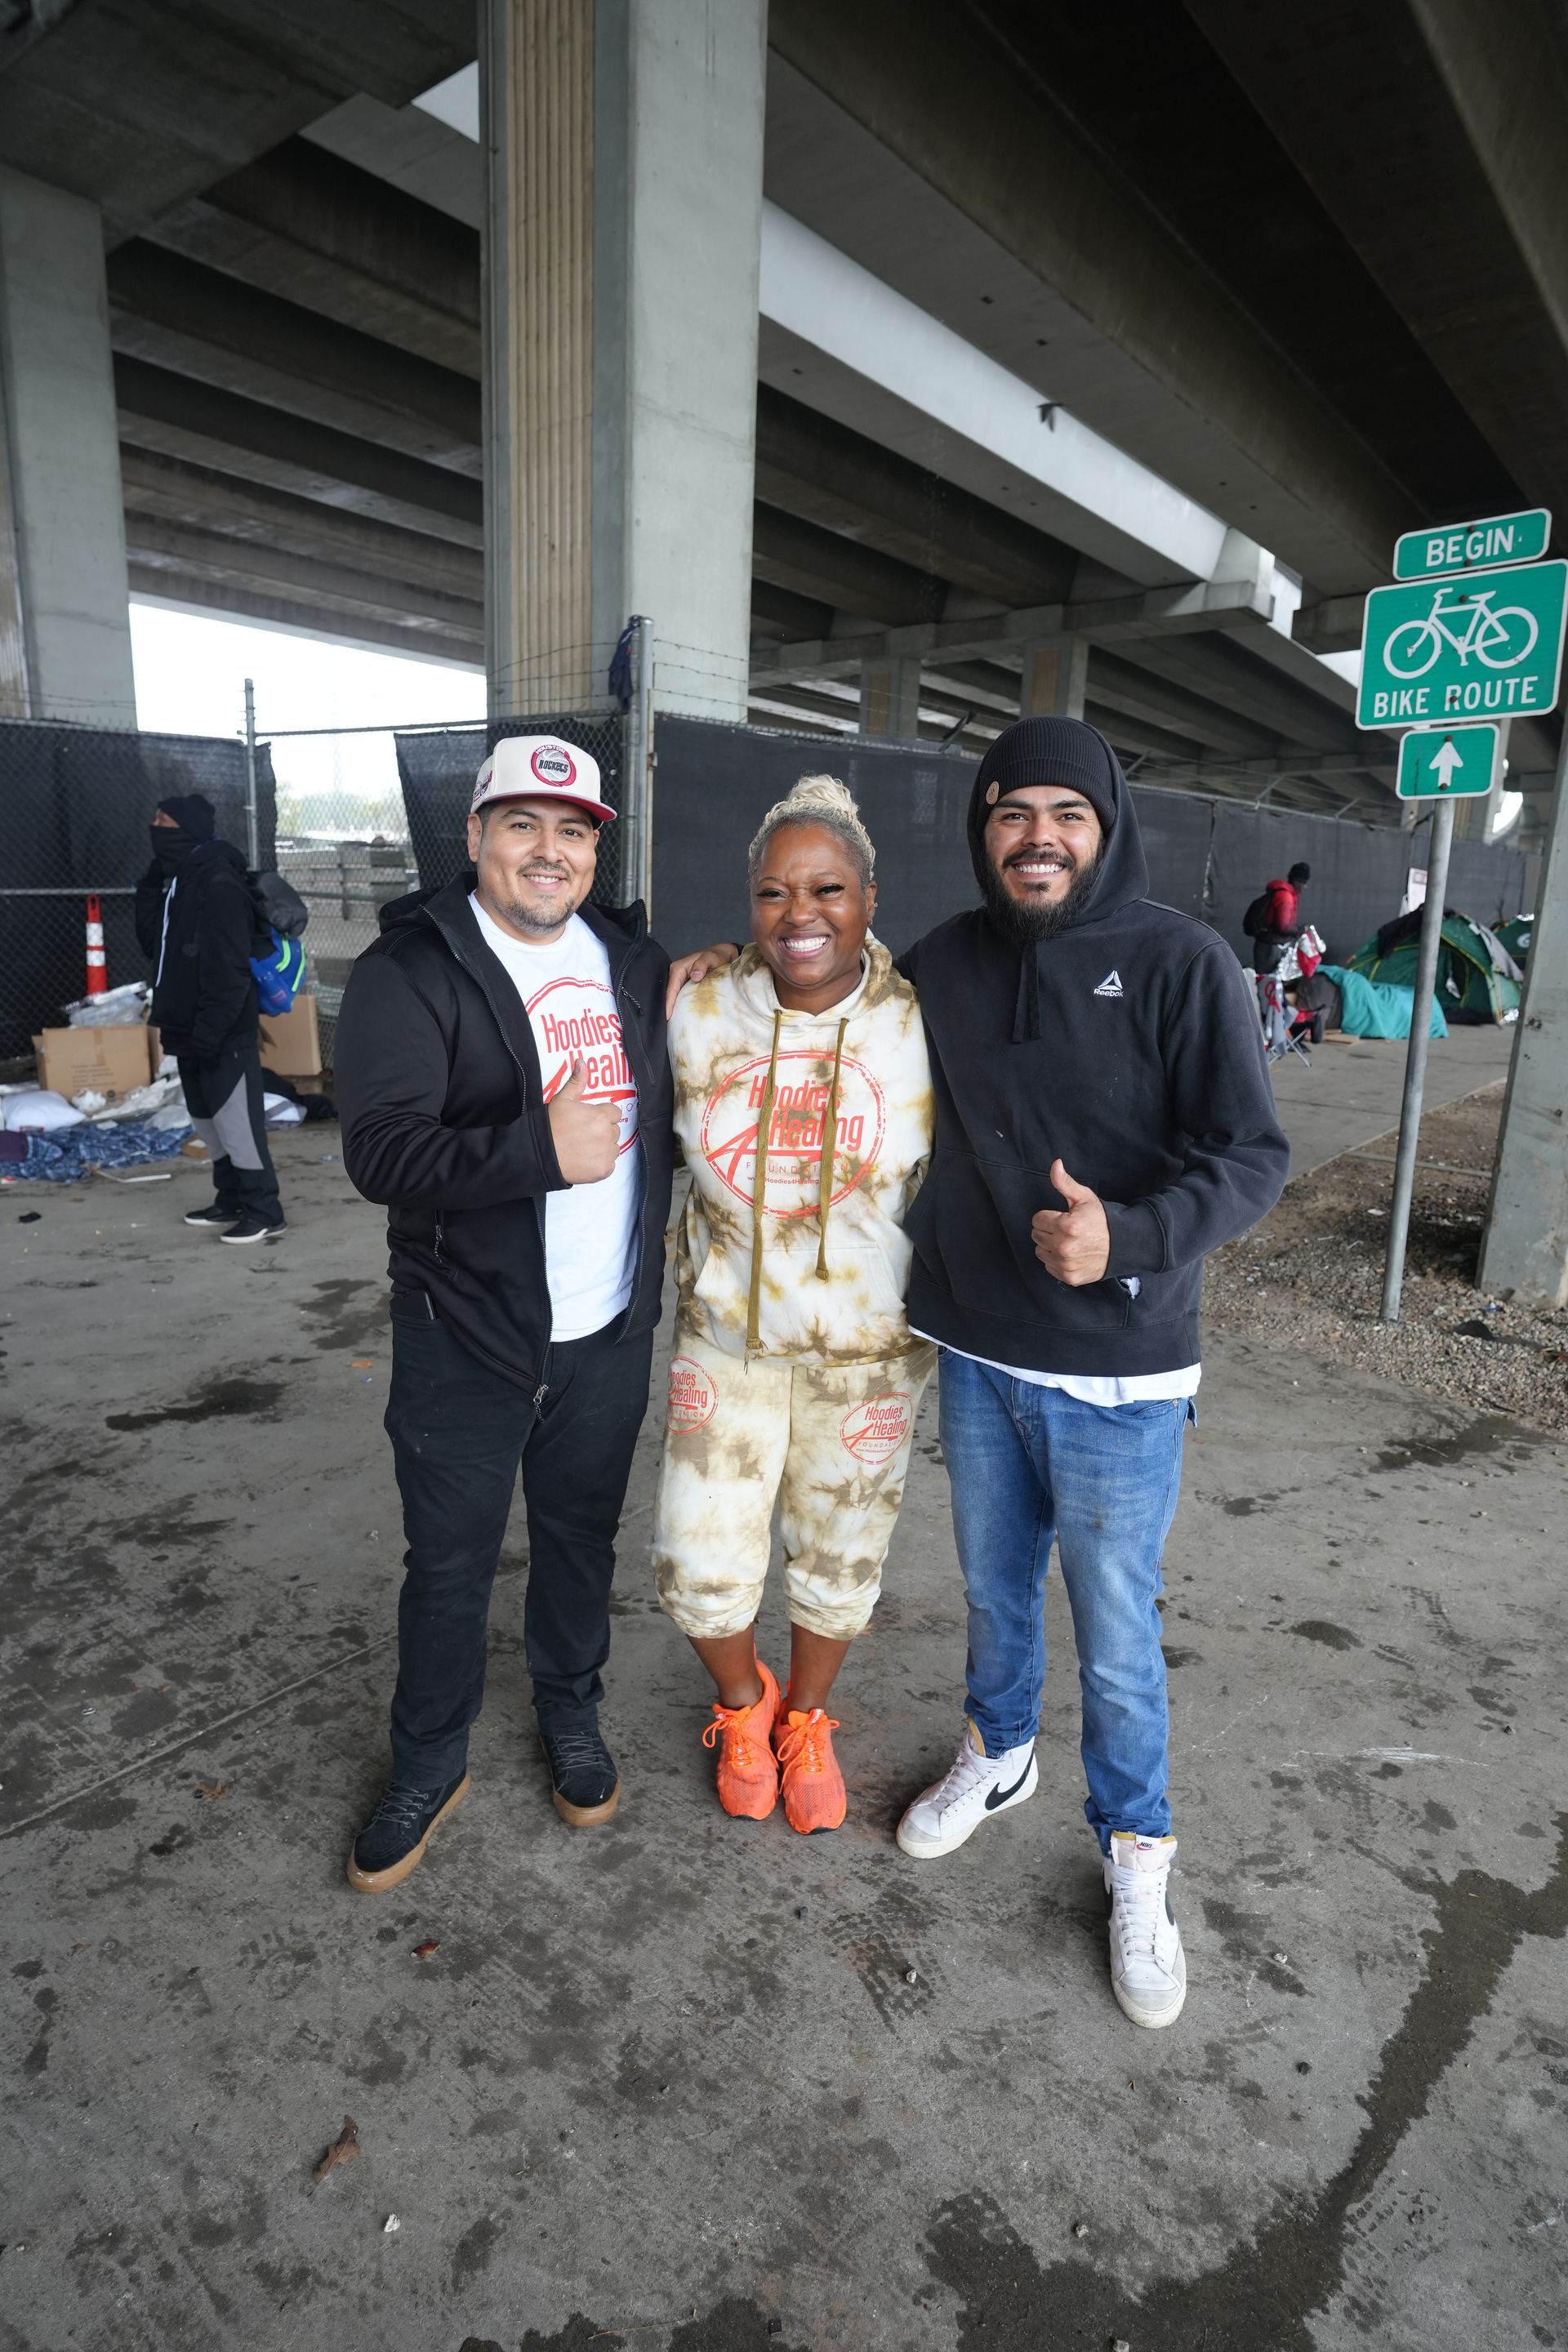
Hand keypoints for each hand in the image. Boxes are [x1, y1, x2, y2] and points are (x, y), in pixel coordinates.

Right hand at [547, 1058, 621, 1183]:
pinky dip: (600, 1163)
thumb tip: (581, 1061)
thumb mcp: (562, 1100)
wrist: (539, 1155)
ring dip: (603, 1147)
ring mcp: (606, 1154)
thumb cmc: (550, 1126)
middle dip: (602, 1131)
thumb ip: (576, 1081)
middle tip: (582, 1134)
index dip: (601, 1115)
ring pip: (614, 1147)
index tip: (587, 1120)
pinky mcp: (603, 1171)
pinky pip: (610, 1164)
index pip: (614, 1113)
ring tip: (582, 1147)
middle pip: (614, 1130)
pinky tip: (584, 1159)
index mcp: (600, 1116)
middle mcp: (607, 1135)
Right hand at [664, 941, 738, 1019]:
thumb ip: (702, 964)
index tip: (668, 1015)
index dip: (669, 1002)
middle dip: (668, 1008)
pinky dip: (681, 1005)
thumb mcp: (711, 957)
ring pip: (674, 996)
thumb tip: (695, 976)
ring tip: (674, 1023)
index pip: (671, 988)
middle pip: (670, 994)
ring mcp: (681, 981)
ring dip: (674, 1008)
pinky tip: (683, 1016)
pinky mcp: (687, 986)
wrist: (726, 955)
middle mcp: (677, 974)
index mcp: (678, 968)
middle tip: (669, 1024)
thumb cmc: (717, 955)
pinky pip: (681, 997)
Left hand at [1031, 1158, 1110, 1286]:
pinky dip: (1056, 1261)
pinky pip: (1049, 1267)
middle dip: (1048, 1230)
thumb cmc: (1102, 1220)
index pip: (1037, 1219)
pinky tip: (1071, 1254)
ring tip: (1068, 1241)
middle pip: (1036, 1235)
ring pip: (1040, 1251)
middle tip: (1066, 1230)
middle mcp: (1064, 1247)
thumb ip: (1065, 1183)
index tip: (1062, 1218)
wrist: (1122, 1246)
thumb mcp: (1085, 1198)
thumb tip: (1055, 1164)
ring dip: (1050, 1246)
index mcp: (1066, 1225)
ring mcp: (1066, 1264)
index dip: (1049, 1216)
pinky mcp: (1069, 1277)